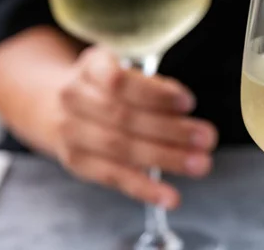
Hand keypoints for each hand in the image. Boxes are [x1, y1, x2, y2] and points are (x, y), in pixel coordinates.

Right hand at [52, 46, 217, 208]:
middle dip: (171, 130)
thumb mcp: (128, 70)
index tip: (188, 103)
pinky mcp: (78, 163)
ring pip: (121, 149)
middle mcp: (75, 98)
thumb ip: (153, 86)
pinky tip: (170, 196)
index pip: (120, 81)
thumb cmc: (108, 86)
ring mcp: (72, 132)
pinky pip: (114, 178)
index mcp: (92, 67)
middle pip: (124, 118)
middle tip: (207, 138)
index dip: (155, 94)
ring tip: (199, 164)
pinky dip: (145, 189)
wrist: (56, 104)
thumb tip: (181, 105)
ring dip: (165, 158)